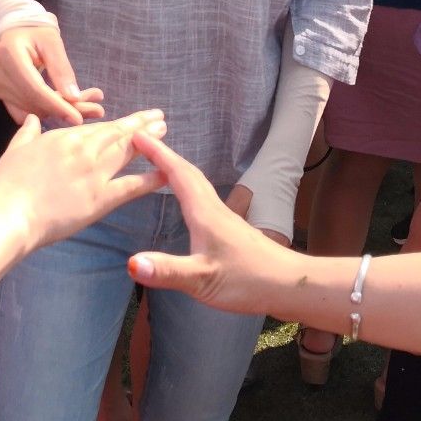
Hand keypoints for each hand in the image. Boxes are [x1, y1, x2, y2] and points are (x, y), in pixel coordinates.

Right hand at [0, 25, 103, 126]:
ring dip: (54, 110)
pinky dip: (41, 109)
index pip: (35, 89)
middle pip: (32, 102)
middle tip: (93, 109)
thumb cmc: (33, 29)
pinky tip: (58, 104)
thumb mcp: (52, 41)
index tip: (79, 118)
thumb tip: (73, 98)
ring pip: (28, 109)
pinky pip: (19, 109)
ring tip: (80, 103)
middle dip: (62, 109)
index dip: (57, 106)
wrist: (9, 27)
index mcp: (8, 53)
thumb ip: (61, 69)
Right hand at [0, 109, 166, 255]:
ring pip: (127, 151)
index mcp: (63, 137)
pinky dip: (149, 179)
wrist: (8, 214)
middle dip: (139, 124)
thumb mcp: (14, 150)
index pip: (95, 127)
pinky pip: (130, 186)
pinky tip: (165, 173)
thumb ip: (26, 133)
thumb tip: (31, 119)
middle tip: (158, 116)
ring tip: (165, 130)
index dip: (115, 123)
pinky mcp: (100, 199)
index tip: (128, 119)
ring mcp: (94, 173)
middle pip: (117, 133)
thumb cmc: (5, 185)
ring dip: (149, 140)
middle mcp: (83, 150)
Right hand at [126, 135, 299, 316]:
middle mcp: (215, 210)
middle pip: (188, 174)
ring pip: (198, 184)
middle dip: (165, 155)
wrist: (290, 285)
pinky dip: (189, 188)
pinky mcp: (233, 230)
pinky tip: (190, 201)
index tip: (137, 135)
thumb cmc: (248, 281)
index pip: (177, 175)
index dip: (157, 154)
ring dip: (178, 170)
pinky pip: (204, 198)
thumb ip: (167, 271)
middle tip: (144, 143)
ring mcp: (226, 218)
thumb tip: (131, 263)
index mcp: (204, 215)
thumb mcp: (202, 280)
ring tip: (161, 165)